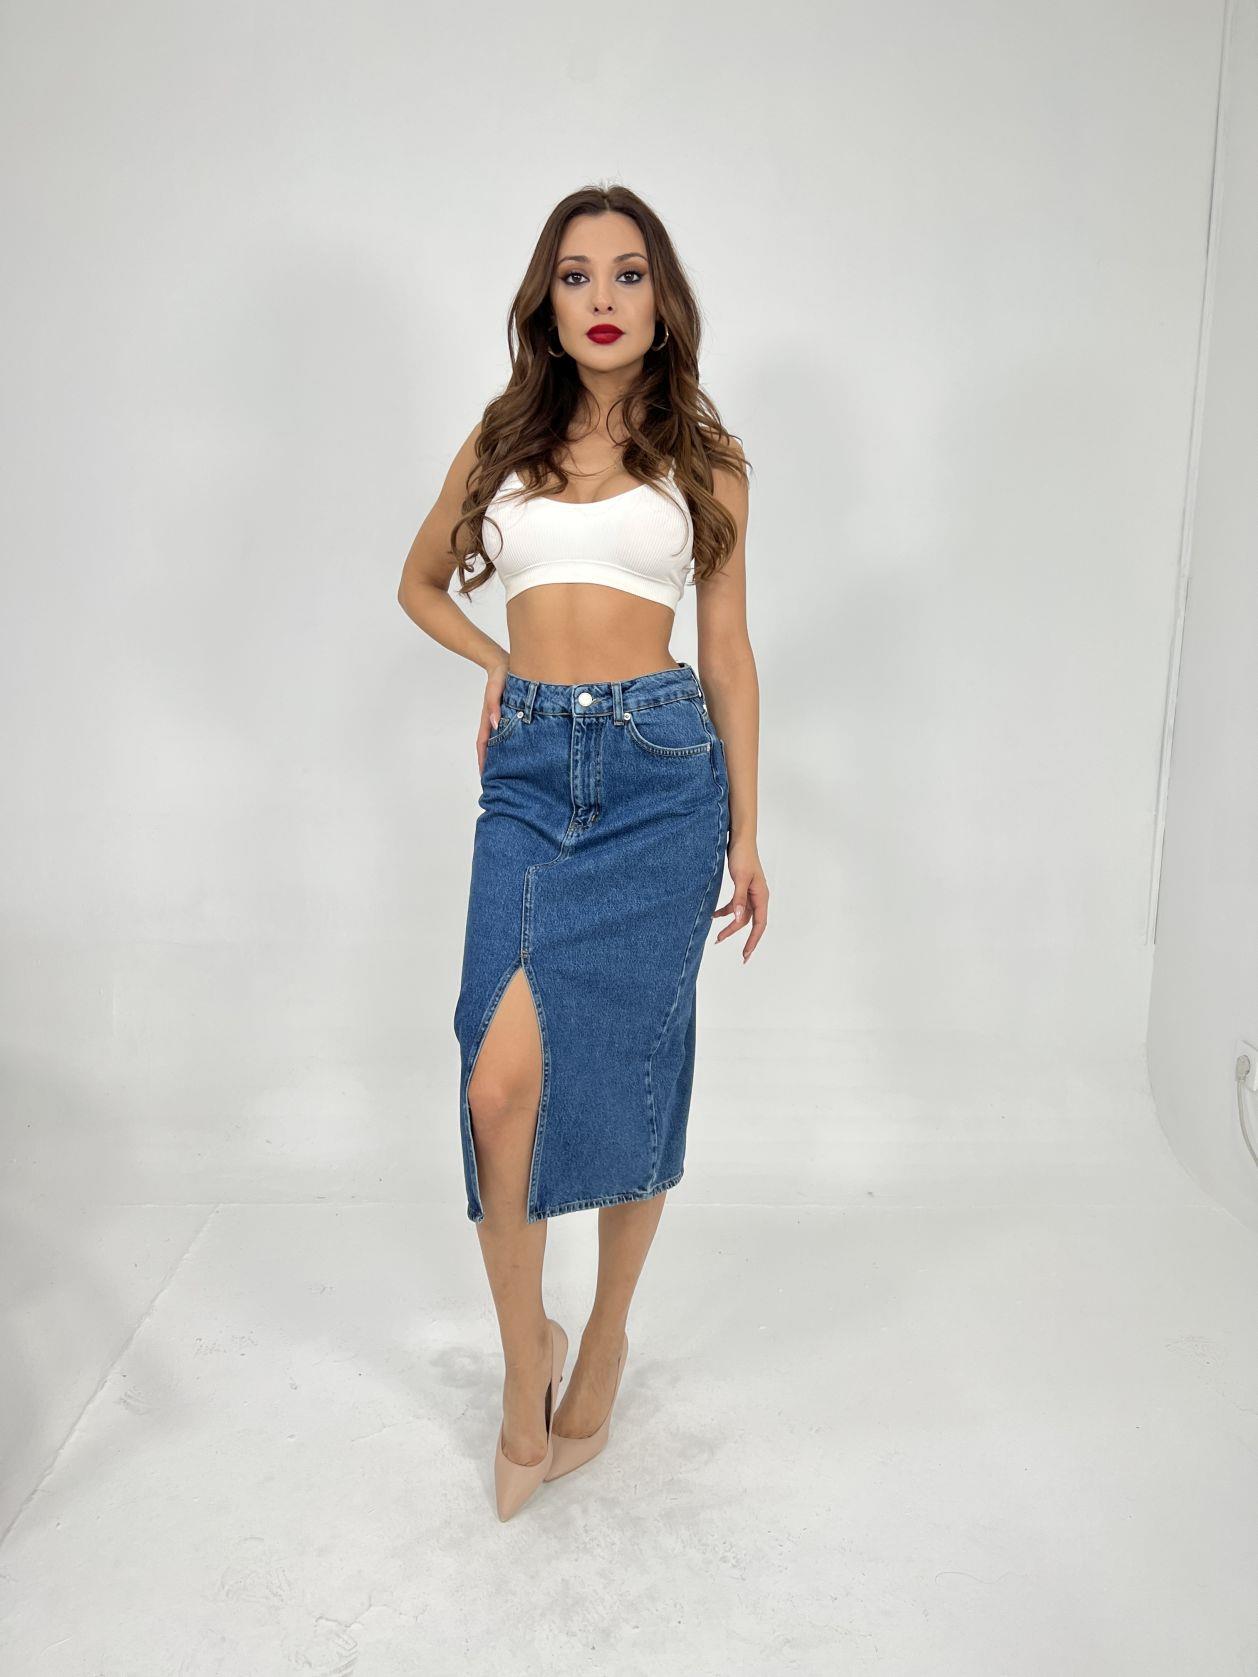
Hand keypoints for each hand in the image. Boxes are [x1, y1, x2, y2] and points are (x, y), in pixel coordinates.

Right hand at [476, 659, 509, 774]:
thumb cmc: (499, 676)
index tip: (485, 776)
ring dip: (502, 757)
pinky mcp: (510, 715)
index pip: (483, 745)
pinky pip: (511, 734)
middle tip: (497, 782)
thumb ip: (494, 705)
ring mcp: (501, 719)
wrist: (504, 664)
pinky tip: (520, 752)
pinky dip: (512, 745)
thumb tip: (494, 724)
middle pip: (491, 748)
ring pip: (501, 743)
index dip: (484, 761)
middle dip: (492, 764)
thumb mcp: (495, 689)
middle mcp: (493, 722)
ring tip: (509, 773)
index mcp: (488, 718)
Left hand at [712, 837, 767, 961]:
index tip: (745, 954)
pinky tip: (713, 915)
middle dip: (739, 937)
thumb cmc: (743, 856)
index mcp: (761, 896)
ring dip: (729, 925)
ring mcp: (750, 893)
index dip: (753, 941)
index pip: (759, 924)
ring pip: (741, 915)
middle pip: (749, 923)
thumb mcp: (740, 878)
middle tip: (730, 950)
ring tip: (716, 937)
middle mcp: (758, 897)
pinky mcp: (742, 888)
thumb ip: (739, 899)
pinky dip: (725, 911)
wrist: (740, 839)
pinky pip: (735, 905)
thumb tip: (738, 917)